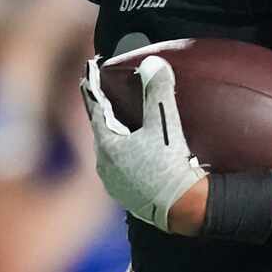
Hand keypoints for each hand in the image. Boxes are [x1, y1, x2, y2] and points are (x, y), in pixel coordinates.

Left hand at [81, 56, 204, 231]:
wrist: (181, 209)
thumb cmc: (171, 167)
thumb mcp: (165, 125)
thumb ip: (158, 92)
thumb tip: (153, 63)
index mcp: (107, 145)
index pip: (95, 107)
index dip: (93, 86)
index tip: (90, 69)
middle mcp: (104, 164)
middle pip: (101, 129)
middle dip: (103, 110)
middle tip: (107, 93)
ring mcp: (114, 182)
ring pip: (109, 149)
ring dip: (114, 134)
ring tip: (122, 122)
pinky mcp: (125, 195)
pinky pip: (119, 165)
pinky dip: (124, 152)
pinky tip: (134, 152)